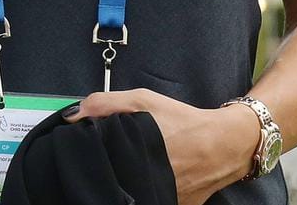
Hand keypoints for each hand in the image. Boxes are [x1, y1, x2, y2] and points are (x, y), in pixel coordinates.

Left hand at [71, 88, 259, 204]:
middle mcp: (142, 182)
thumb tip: (72, 116)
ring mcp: (158, 197)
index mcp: (131, 157)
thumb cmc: (182, 121)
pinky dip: (146, 188)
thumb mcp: (143, 101)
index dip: (91, 158)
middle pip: (111, 179)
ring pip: (129, 189)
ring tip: (134, 164)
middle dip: (109, 168)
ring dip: (127, 179)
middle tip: (117, 155)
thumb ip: (105, 104)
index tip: (88, 150)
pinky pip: (150, 196)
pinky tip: (149, 175)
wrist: (224, 145)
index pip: (97, 166)